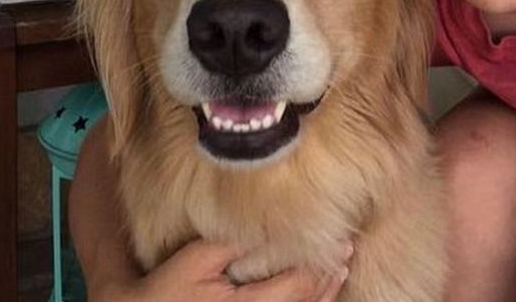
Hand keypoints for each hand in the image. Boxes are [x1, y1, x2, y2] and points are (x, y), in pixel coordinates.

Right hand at [91, 238, 351, 301]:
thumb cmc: (166, 289)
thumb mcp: (196, 259)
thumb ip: (231, 242)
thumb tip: (266, 221)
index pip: (298, 285)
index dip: (322, 264)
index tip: (343, 240)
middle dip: (328, 278)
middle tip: (348, 251)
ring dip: (324, 295)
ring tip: (340, 270)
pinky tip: (318, 294)